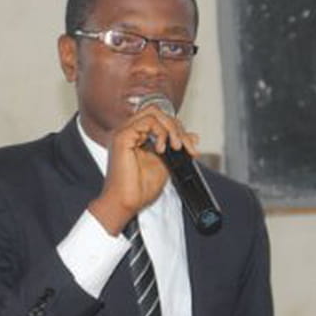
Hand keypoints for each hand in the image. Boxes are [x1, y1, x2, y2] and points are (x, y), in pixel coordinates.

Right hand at [88, 104, 198, 234]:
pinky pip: (148, 121)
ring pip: (154, 113)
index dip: (178, 129)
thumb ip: (176, 148)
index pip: (160, 119)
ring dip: (171, 129)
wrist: (126, 203)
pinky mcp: (122, 137)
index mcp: (136, 136)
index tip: (190, 147)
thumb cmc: (139, 189)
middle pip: (158, 112)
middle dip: (177, 127)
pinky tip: (162, 149)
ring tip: (176, 147)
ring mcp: (124, 132)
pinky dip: (161, 132)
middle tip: (185, 146)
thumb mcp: (166, 164)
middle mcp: (128, 131)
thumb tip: (193, 136)